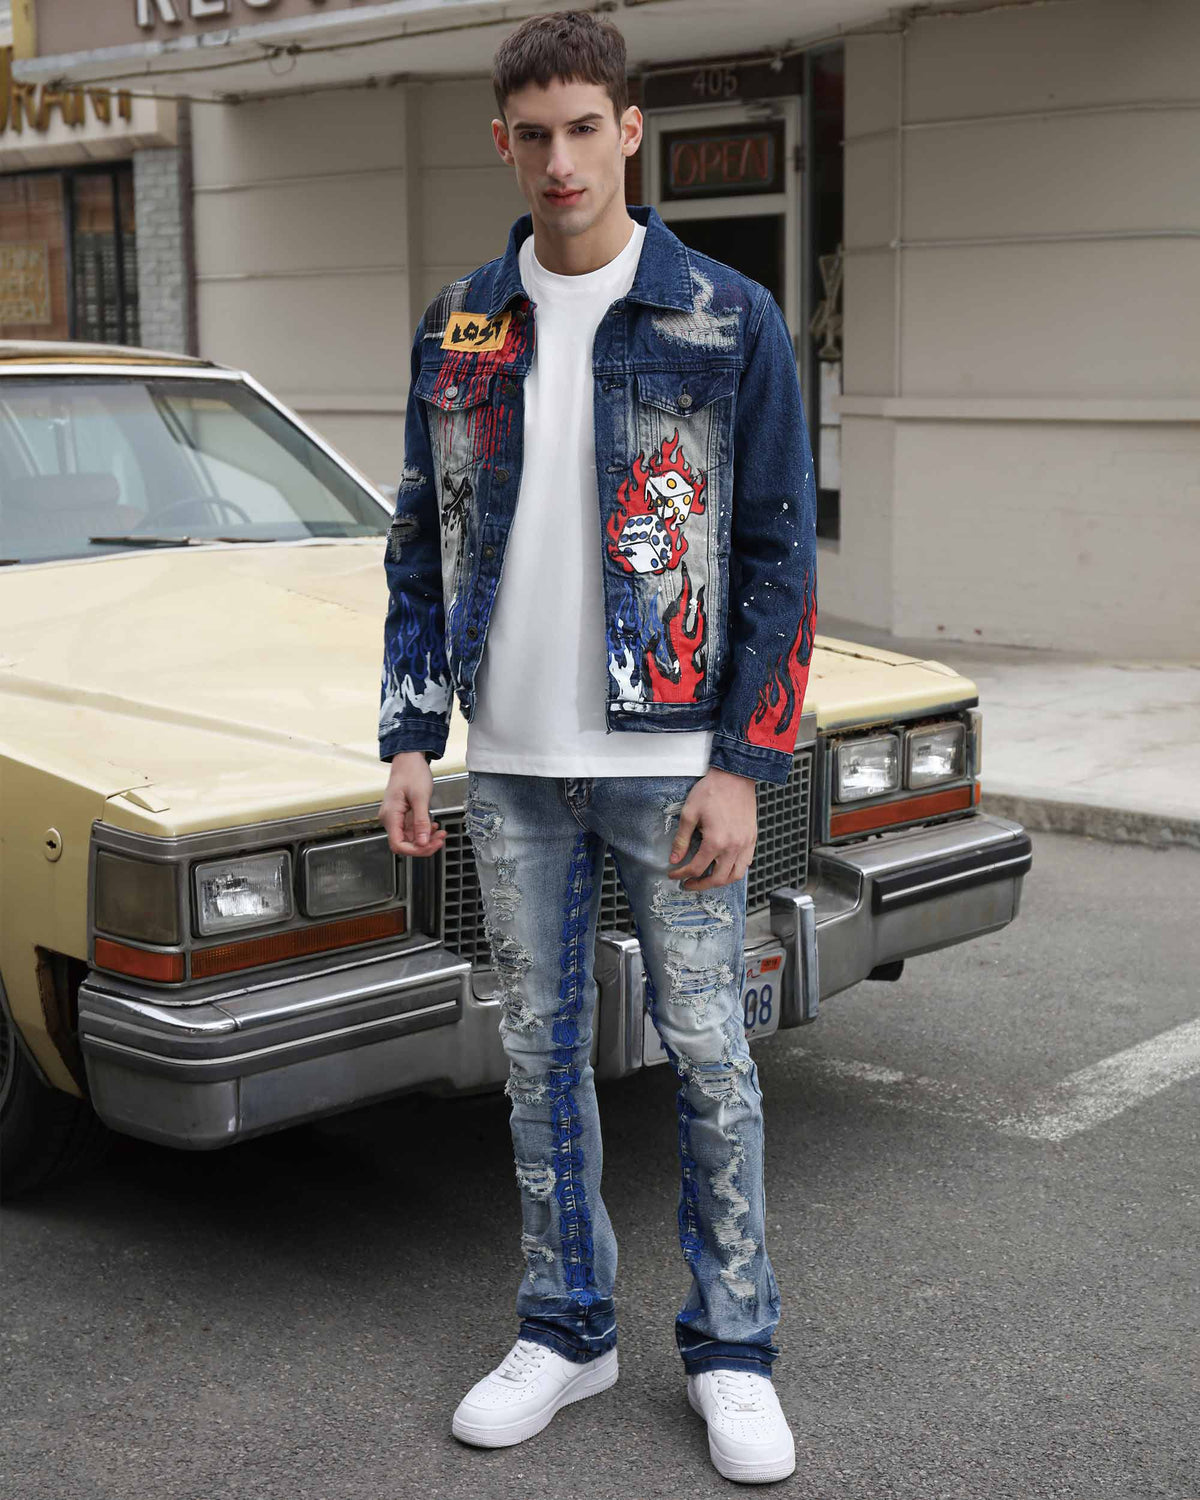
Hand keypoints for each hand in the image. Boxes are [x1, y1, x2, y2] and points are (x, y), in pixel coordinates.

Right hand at [379, 752, 447, 856]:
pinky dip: (424, 830)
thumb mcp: (420, 797)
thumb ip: (421, 821)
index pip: (398, 844)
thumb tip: (422, 841)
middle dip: (424, 845)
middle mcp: (391, 819)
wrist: (409, 759)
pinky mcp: (403, 815)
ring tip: (440, 832)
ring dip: (426, 838)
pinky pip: (413, 829)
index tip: (430, 845)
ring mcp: (396, 817)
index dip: (415, 850)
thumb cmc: (412, 772)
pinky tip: (433, 826)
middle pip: (405, 843)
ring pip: (410, 838)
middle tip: (440, 839)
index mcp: (391, 815)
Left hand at [667, 767, 756, 889]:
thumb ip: (682, 840)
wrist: (735, 776)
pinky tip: (724, 866)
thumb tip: (674, 859)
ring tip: (706, 880)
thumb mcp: (689, 813)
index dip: (681, 874)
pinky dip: (734, 871)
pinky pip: (745, 864)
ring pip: (735, 876)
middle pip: (716, 879)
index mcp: (715, 842)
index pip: (696, 868)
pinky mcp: (752, 839)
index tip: (673, 874)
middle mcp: (733, 847)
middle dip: (699, 885)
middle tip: (687, 884)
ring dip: (719, 882)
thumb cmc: (712, 791)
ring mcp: (745, 844)